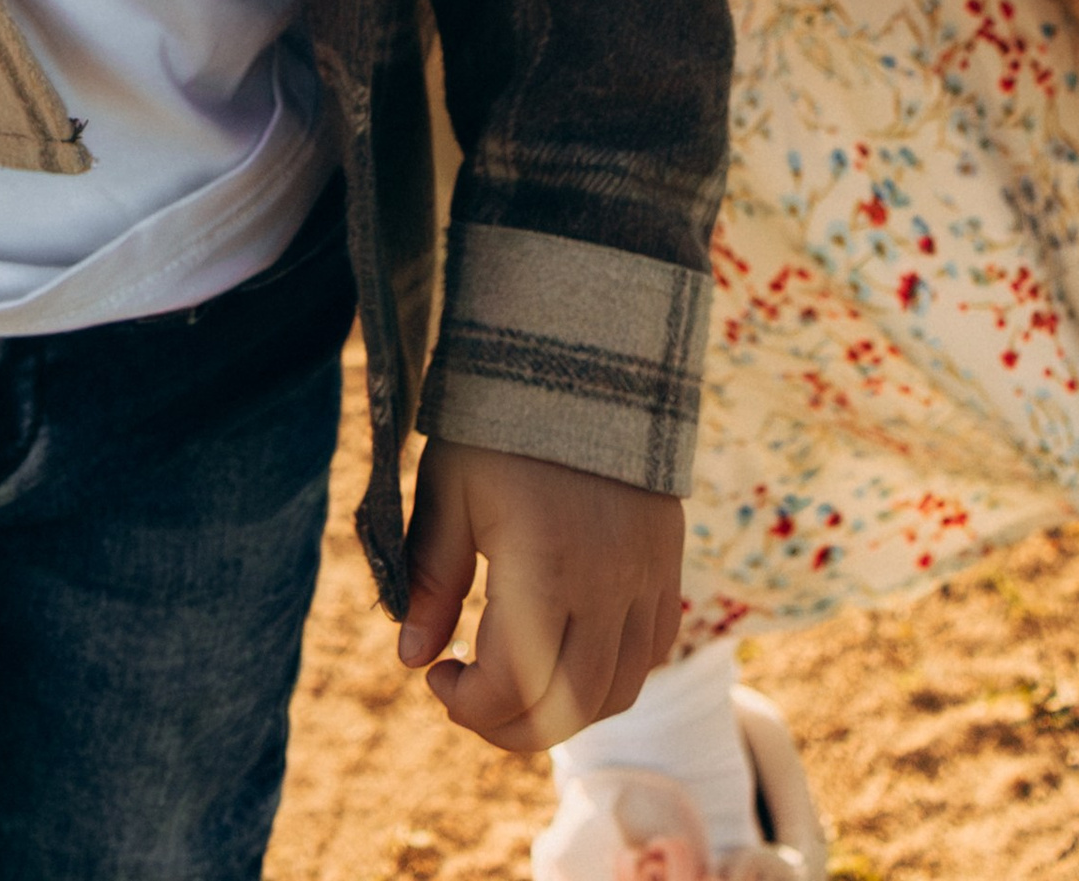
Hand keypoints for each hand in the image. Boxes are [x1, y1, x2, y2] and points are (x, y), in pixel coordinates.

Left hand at [398, 438, 683, 754]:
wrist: (582, 354)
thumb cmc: (500, 420)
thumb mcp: (448, 489)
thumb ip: (431, 576)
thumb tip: (410, 657)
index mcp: (546, 566)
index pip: (513, 687)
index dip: (467, 704)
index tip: (435, 674)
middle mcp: (609, 584)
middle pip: (570, 709)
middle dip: (510, 725)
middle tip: (468, 699)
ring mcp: (648, 577)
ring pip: (619, 691)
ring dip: (564, 710)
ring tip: (515, 683)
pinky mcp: (668, 563)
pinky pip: (652, 652)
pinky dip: (611, 675)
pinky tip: (568, 653)